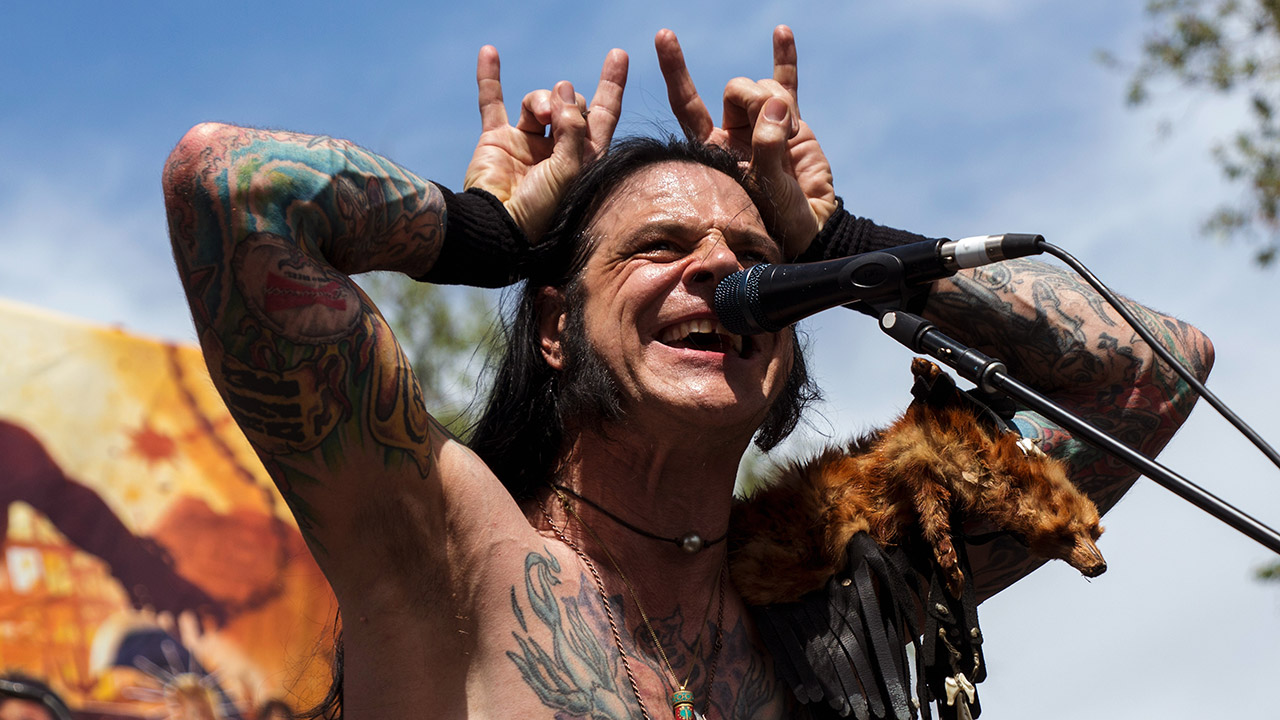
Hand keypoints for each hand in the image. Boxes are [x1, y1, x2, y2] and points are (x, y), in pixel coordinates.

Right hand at [464, 45, 627, 242]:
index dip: (612, 86)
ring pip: (539, 102)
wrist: (498, 228)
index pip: (603, 115)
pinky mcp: (497, 141)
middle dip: (569, 100)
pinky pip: (492, 103)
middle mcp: (558, 150)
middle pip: (571, 104)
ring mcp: (527, 144)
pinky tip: (490, 52)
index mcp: (584, 159)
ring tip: (541, 114)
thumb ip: (573, 128)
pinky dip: (490, 78)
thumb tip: (563, 89)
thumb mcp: (570, 170)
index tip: (619, 55)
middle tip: (558, 114)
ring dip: (541, 100)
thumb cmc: (541, 210)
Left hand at [656, 25, 835, 256]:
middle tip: (777, 132)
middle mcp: (733, 131)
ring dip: (782, 105)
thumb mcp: (766, 187)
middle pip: (734, 89)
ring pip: (763, 87)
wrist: (810, 225)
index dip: (675, 70)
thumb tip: (778, 105)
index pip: (687, 103)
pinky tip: (781, 33)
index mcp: (713, 147)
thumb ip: (767, 147)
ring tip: (794, 137)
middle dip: (756, 99)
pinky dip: (784, 58)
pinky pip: (786, 81)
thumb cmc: (779, 217)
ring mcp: (762, 121)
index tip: (664, 36)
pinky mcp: (790, 119)